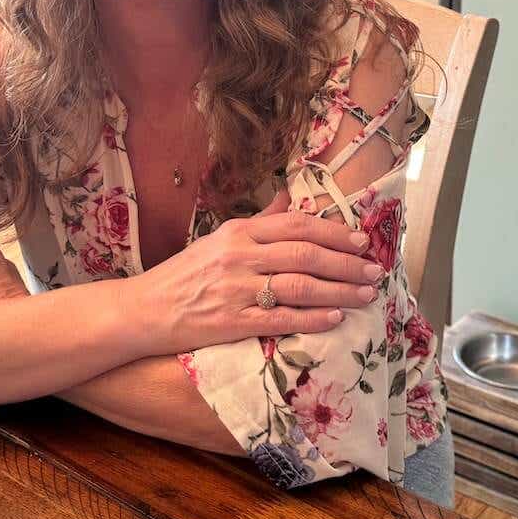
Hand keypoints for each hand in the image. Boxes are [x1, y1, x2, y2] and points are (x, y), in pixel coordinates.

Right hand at [138, 189, 383, 354]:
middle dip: (346, 263)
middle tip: (374, 271)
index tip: (362, 240)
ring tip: (365, 295)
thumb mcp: (219, 238)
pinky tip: (335, 319)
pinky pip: (281, 319)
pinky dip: (312, 319)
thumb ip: (259, 220)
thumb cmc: (184, 274)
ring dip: (339, 291)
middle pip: (305, 254)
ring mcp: (237, 290)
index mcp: (239, 231)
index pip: (296, 224)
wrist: (143, 310)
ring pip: (300, 286)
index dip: (334, 231)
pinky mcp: (232, 323)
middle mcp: (240, 256)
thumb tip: (289, 195)